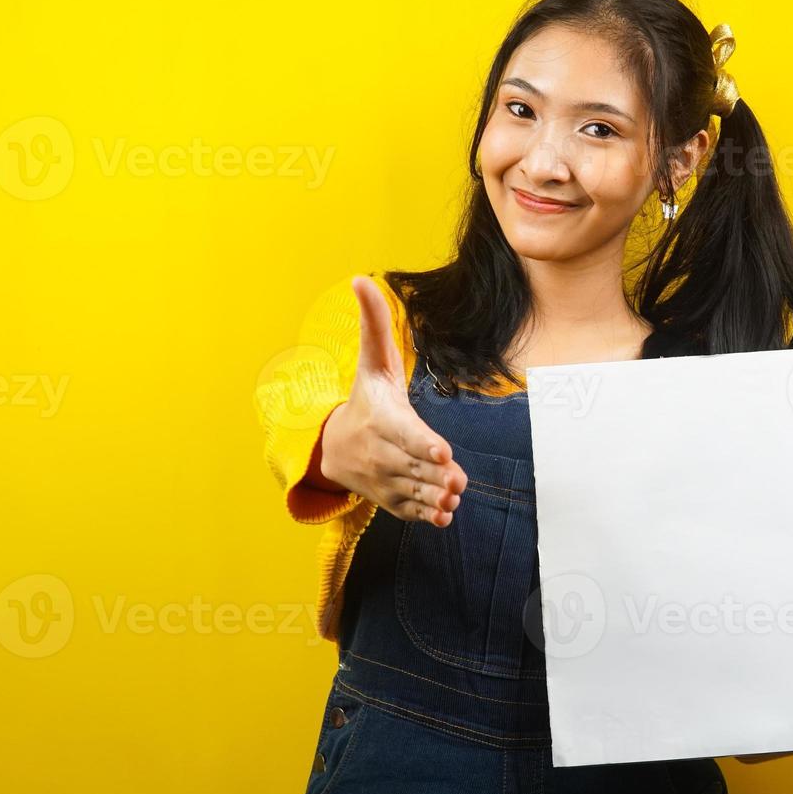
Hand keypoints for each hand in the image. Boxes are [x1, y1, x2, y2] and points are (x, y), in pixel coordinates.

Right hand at [319, 276, 466, 526]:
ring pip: (413, 489)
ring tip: (455, 497)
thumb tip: (360, 278)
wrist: (333, 444)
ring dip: (435, 496)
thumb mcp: (372, 360)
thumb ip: (373, 322)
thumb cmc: (366, 396)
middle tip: (459, 481)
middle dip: (436, 474)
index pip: (404, 433)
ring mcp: (383, 478)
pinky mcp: (389, 498)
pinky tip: (444, 515)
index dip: (422, 443)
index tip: (443, 452)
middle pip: (412, 465)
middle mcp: (380, 452)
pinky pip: (408, 509)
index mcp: (380, 418)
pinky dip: (426, 515)